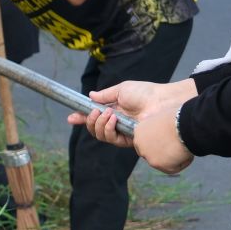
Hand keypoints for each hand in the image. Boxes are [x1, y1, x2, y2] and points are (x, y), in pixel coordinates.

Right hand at [68, 79, 198, 174]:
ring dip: (99, 124)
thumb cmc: (144, 93)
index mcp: (113, 109)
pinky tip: (113, 119)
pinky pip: (111, 140)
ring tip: (108, 113)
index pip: (94, 117)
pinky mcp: (129, 140)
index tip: (71, 118)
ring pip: (100, 135)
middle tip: (94, 111)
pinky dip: (108, 129)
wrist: (160, 101)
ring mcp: (122, 131)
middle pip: (93, 129)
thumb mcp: (121, 89)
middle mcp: (116, 122)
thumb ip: (105, 95)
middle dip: (88, 121)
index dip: (81, 118)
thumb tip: (90, 96)